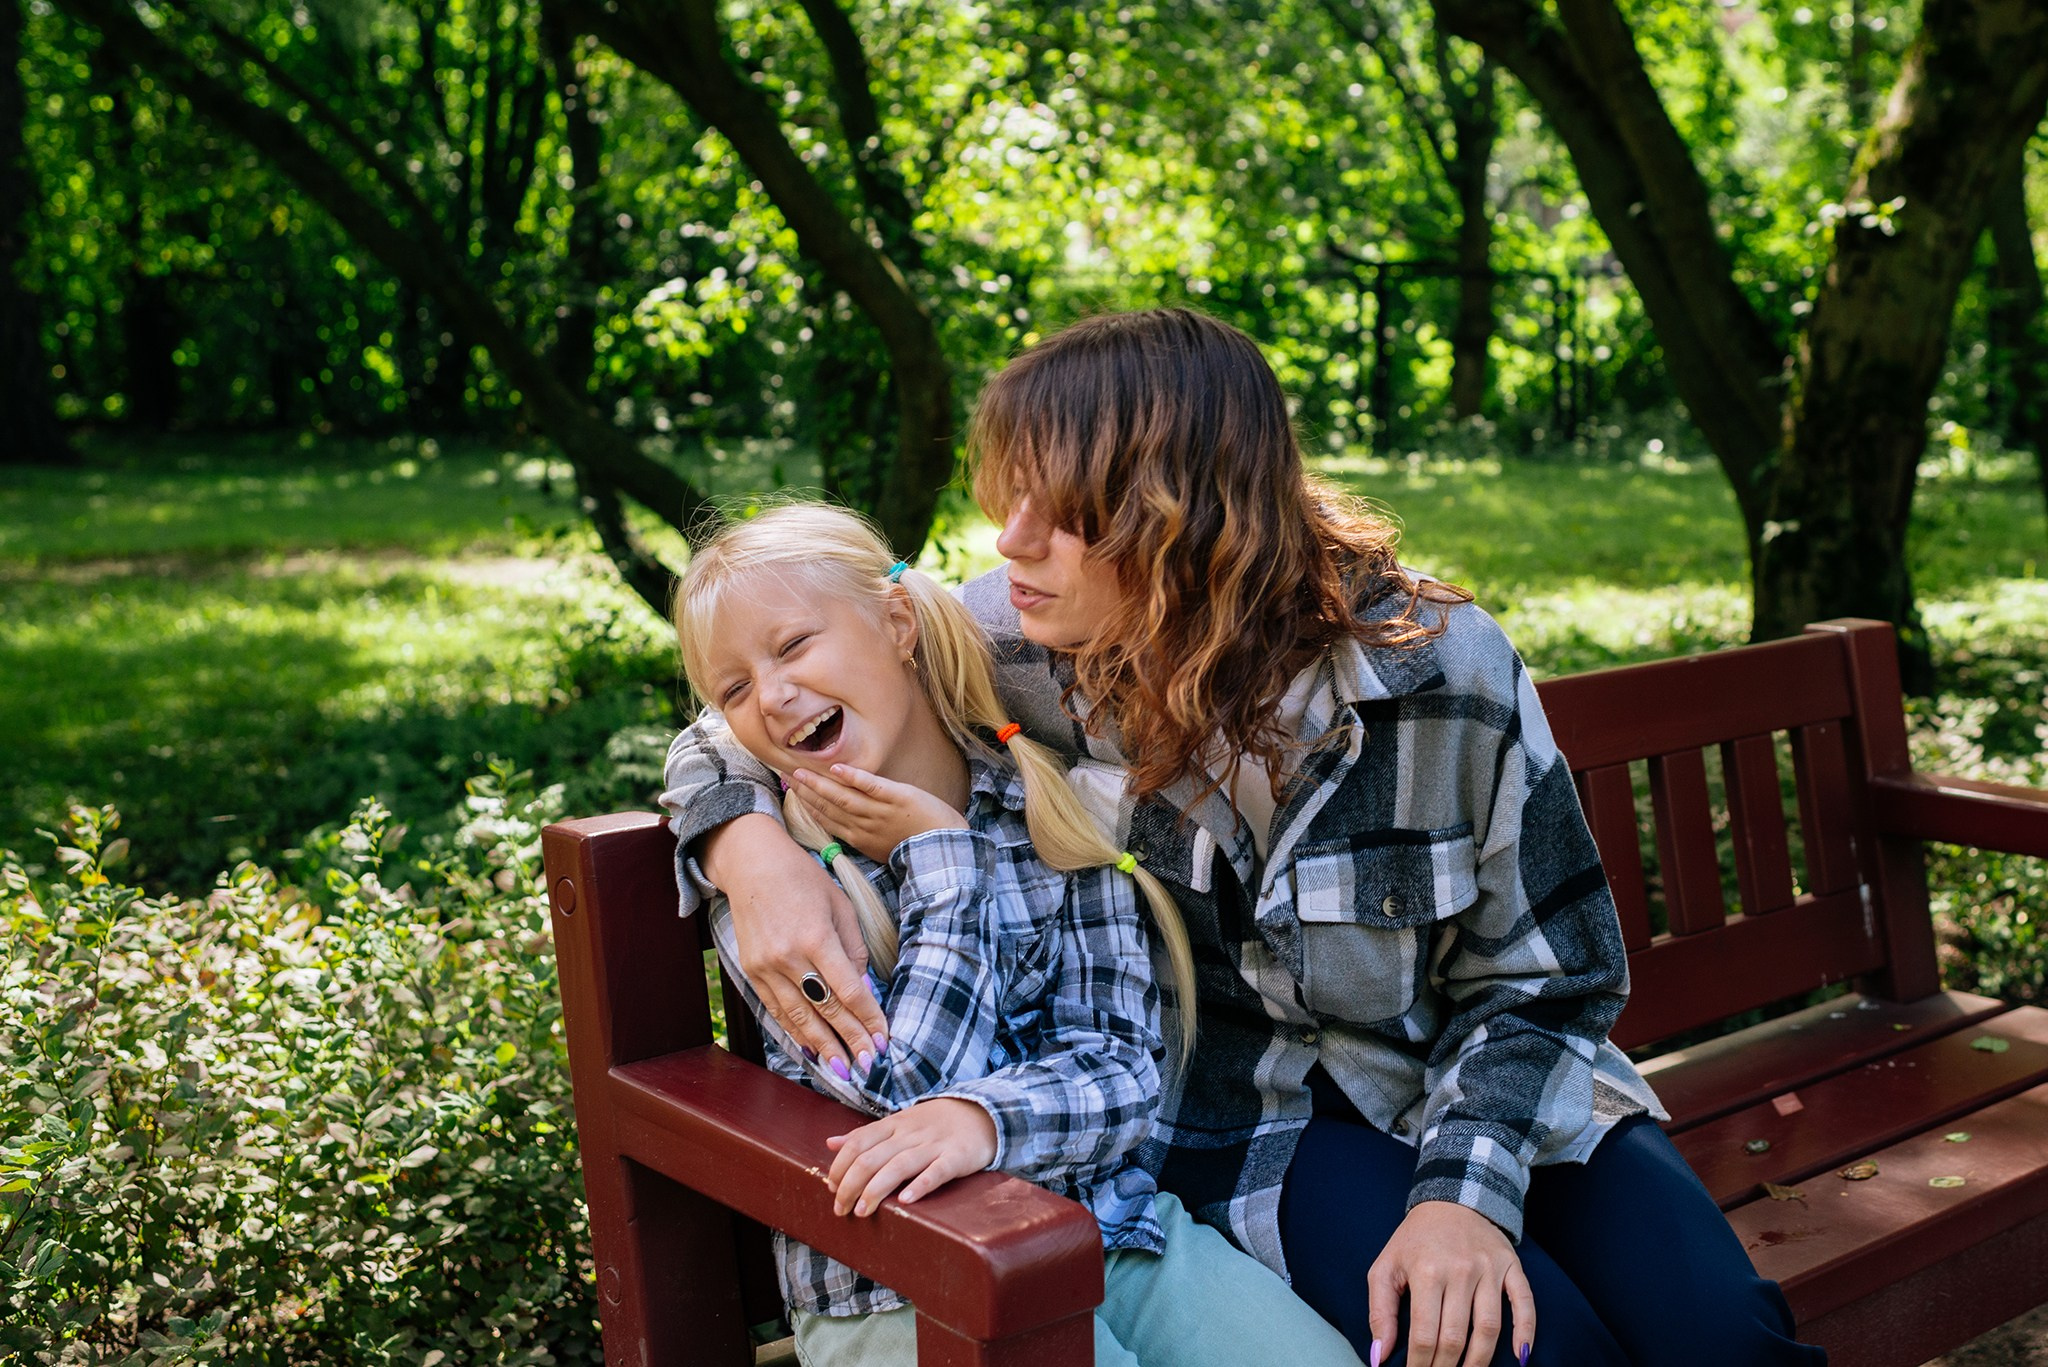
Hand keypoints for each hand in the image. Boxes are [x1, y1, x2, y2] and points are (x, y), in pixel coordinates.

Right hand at [700, 813, 889, 1068]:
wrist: (751, 863)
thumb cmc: (803, 879)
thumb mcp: (840, 906)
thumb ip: (853, 950)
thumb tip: (863, 989)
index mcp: (815, 938)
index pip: (848, 991)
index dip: (868, 1019)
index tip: (884, 1041)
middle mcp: (788, 957)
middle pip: (825, 1010)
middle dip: (849, 1041)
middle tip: (869, 1067)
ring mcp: (765, 967)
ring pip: (798, 1017)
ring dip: (822, 1047)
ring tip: (842, 1070)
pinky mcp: (751, 972)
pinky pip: (776, 1010)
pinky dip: (794, 1032)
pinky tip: (810, 1049)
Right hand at [787, 764, 967, 862]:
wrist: (948, 847)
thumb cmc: (919, 847)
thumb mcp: (884, 848)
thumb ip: (864, 835)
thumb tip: (846, 822)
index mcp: (861, 840)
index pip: (827, 820)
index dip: (808, 805)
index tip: (792, 792)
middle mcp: (866, 826)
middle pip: (829, 807)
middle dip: (807, 792)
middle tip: (787, 775)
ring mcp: (881, 812)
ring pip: (844, 797)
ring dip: (820, 784)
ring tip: (801, 771)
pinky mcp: (898, 797)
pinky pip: (872, 787)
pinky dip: (854, 778)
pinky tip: (837, 768)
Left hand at [824, 1097, 997, 1215]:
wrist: (982, 1112)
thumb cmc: (933, 1123)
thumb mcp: (898, 1122)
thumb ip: (865, 1135)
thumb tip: (830, 1143)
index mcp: (894, 1123)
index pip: (859, 1142)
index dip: (841, 1165)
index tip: (832, 1187)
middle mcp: (910, 1133)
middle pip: (873, 1157)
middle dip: (851, 1184)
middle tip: (840, 1208)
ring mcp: (934, 1145)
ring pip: (899, 1165)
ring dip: (876, 1189)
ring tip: (862, 1211)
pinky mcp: (957, 1157)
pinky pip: (937, 1172)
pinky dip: (920, 1185)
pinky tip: (905, 1201)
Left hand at [1368, 1201, 1534, 1366]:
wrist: (1452, 1198)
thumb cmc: (1415, 1240)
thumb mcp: (1385, 1267)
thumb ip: (1380, 1312)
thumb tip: (1379, 1356)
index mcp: (1426, 1271)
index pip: (1425, 1334)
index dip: (1420, 1364)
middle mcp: (1460, 1270)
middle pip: (1456, 1337)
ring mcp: (1489, 1269)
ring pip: (1489, 1327)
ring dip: (1480, 1361)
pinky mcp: (1511, 1266)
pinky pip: (1524, 1304)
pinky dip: (1526, 1332)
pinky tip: (1519, 1357)